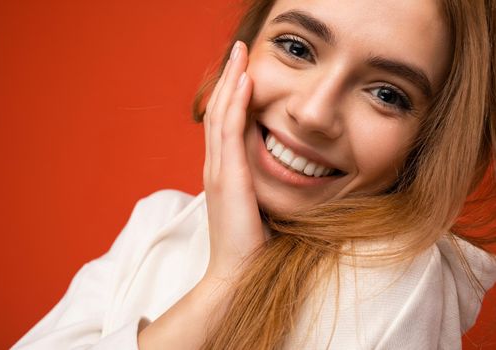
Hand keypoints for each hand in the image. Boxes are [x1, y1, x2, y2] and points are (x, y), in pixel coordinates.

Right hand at [203, 41, 265, 281]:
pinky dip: (236, 105)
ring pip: (221, 115)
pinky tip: (245, 82)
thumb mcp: (257, 206)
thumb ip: (260, 185)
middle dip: (228, 78)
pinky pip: (230, 132)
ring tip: (240, 55)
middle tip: (238, 51)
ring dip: (230, 82)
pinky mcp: (229, 178)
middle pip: (218, 112)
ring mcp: (219, 171)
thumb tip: (283, 172)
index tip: (243, 70)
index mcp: (223, 172)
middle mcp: (216, 166)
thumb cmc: (251, 244)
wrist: (237, 274)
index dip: (231, 94)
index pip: (224, 123)